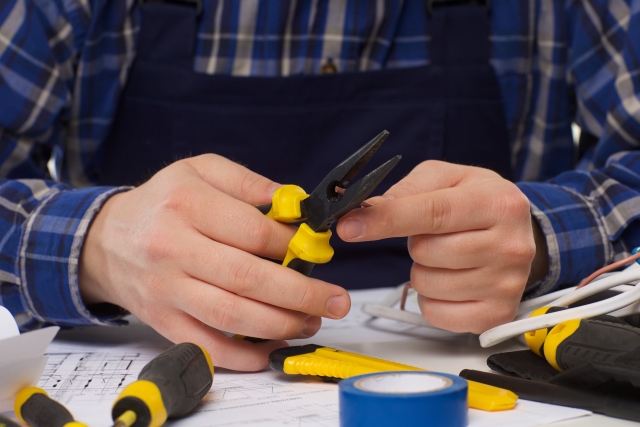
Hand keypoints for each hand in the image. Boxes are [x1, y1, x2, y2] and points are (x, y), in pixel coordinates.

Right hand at [79, 154, 349, 370]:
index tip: (317, 251)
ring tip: (312, 321)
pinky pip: (209, 346)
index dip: (293, 245)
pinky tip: (274, 346)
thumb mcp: (200, 170)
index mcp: (187, 205)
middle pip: (248, 279)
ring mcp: (166, 290)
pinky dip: (246, 355)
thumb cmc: (162, 203)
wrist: (106, 241)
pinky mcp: (163, 321)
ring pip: (232, 317)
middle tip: (336, 300)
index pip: (254, 231)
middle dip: (302, 294)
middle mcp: (173, 249)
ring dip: (282, 325)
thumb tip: (295, 203)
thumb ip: (248, 182)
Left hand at [337, 160, 540, 332]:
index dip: (386, 220)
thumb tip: (370, 211)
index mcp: (498, 203)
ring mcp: (506, 285)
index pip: (433, 213)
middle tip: (437, 235)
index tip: (350, 226)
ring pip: (425, 284)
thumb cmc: (477, 203)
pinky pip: (435, 313)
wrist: (522, 235)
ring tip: (447, 257)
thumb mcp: (448, 179)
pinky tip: (451, 281)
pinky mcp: (495, 314)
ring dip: (422, 271)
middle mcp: (510, 245)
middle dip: (416, 243)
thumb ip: (408, 189)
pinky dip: (431, 299)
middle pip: (425, 252)